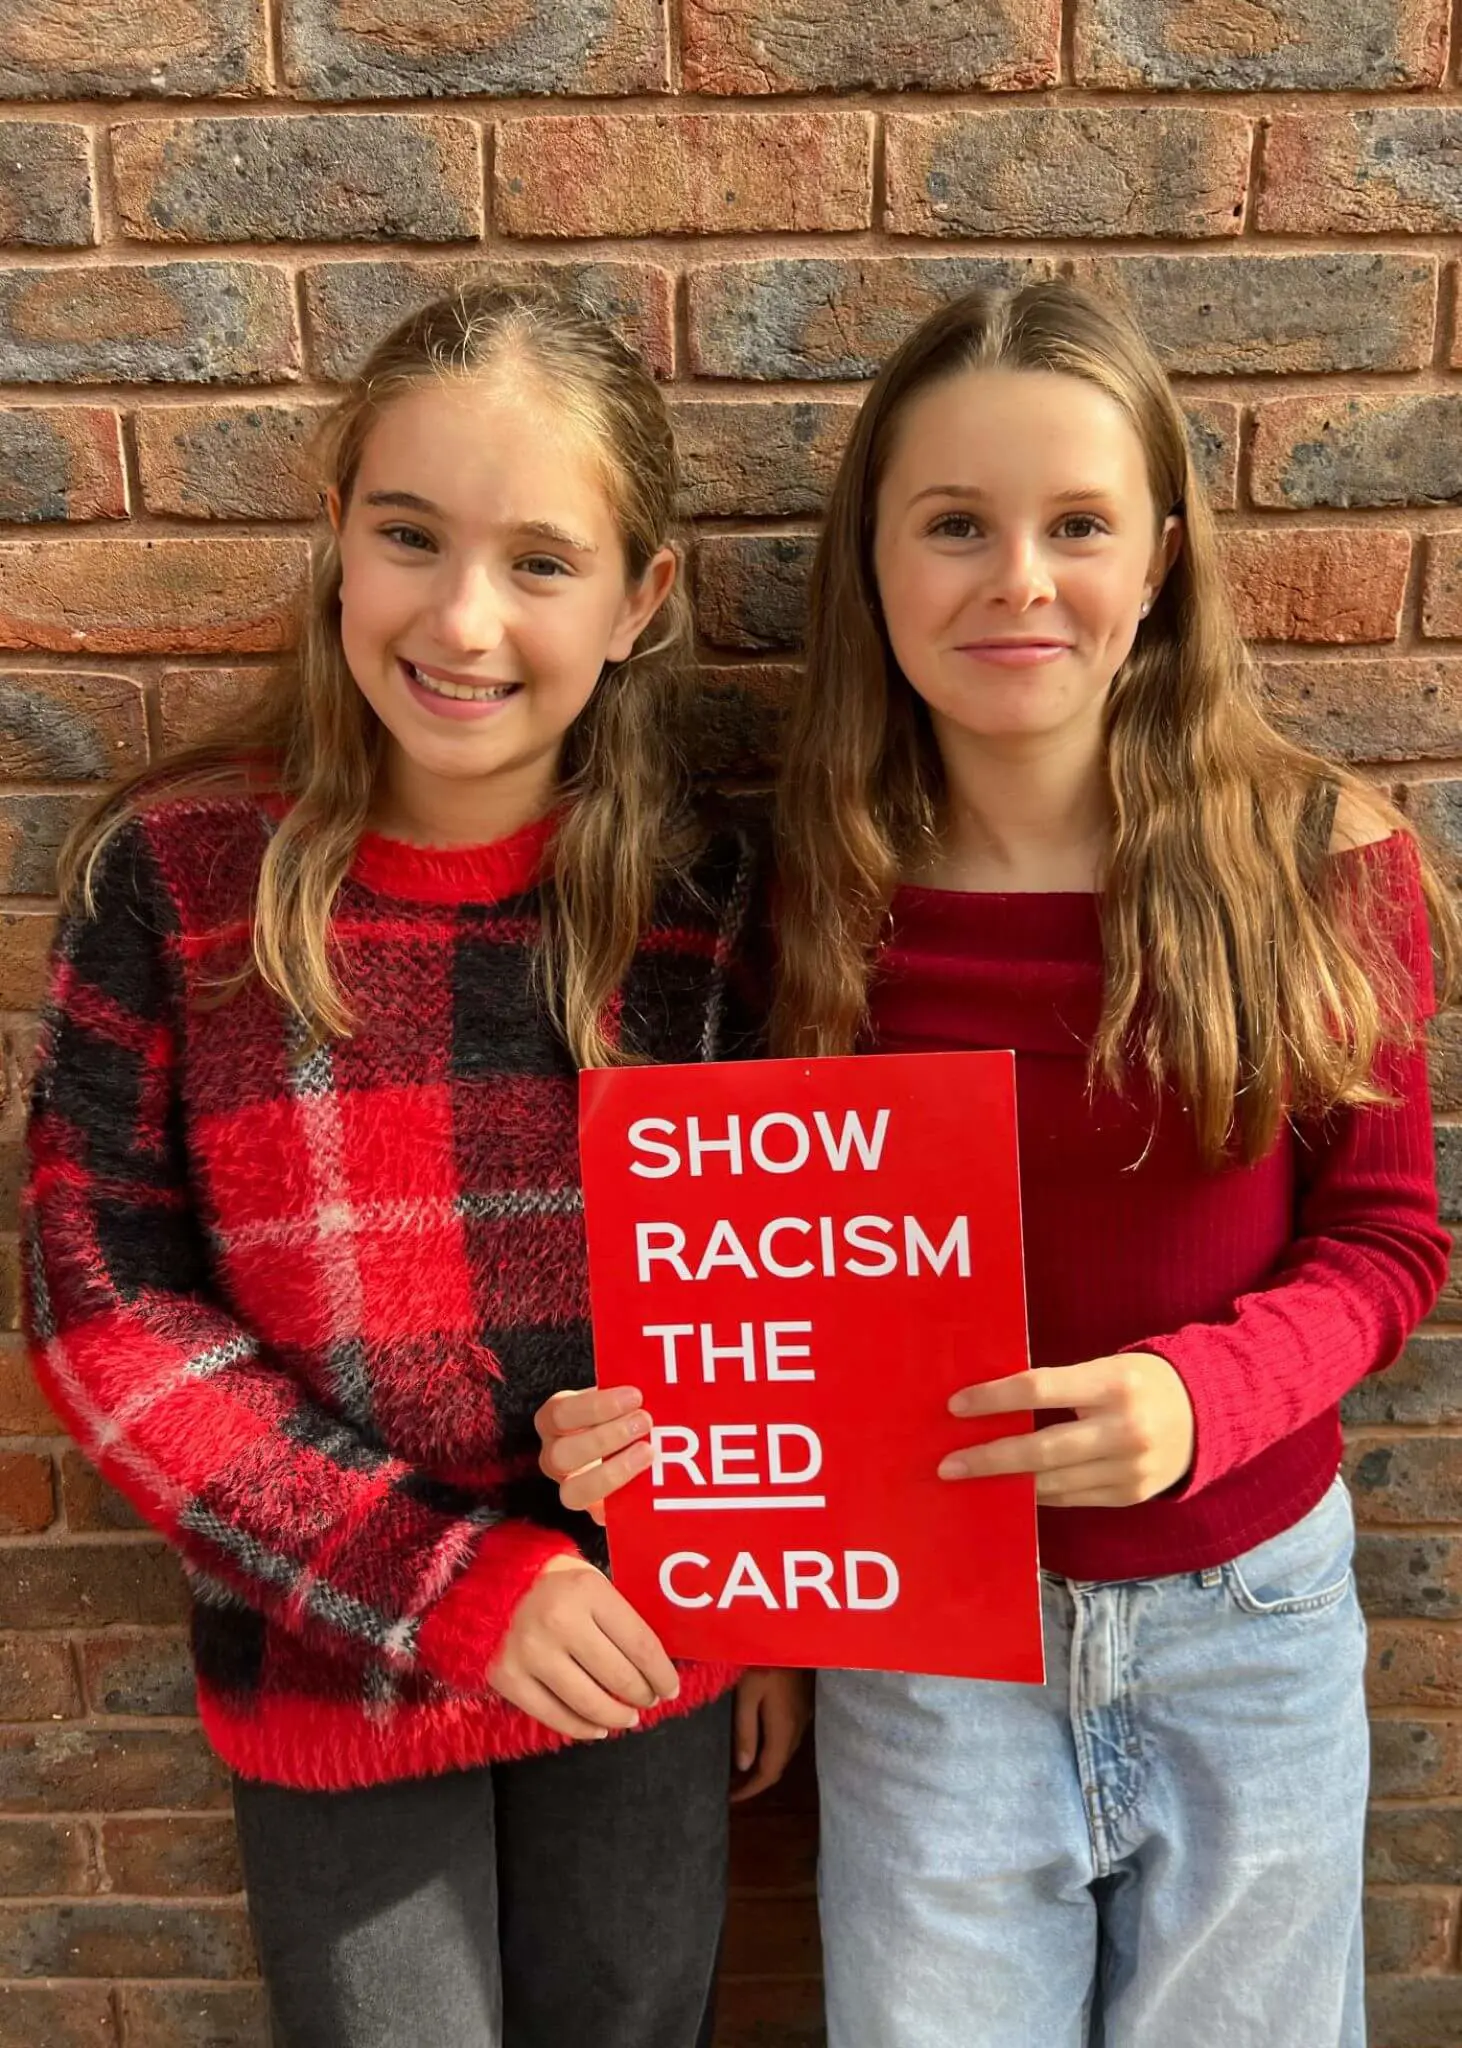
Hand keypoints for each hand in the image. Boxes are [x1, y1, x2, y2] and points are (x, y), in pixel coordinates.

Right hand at [488, 1554, 679, 1741]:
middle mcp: (560, 1623)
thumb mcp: (589, 1580)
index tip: (670, 1687)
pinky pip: (554, 1716)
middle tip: (650, 1699)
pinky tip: (597, 1728)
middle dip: (643, 1695)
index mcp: (587, 1592)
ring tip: (628, 1717)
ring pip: (589, 1703)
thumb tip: (654, 1658)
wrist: (482, 1584)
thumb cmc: (549, 1581)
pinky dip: (582, 1728)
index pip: (640, 1644)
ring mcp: (531, 1654)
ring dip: (616, 1716)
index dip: (662, 1673)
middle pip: (619, 1677)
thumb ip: (618, 1613)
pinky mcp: (508, 1678)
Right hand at [535, 1385, 653, 1526]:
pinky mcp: (593, 1511)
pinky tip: (646, 1493)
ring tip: (648, 1452)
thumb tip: (657, 1385)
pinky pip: (599, 1517)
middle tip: (645, 1422)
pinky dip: (621, 1505)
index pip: (561, 1413)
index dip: (596, 1406)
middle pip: (561, 1454)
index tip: (635, 1396)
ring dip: (612, 1472)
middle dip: (605, 1438)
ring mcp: (570, 1487)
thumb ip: (628, 1395)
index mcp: (555, 1420)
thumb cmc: (625, 1411)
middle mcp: (554, 1456)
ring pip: (573, 1491)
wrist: (629, 1442)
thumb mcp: (619, 1398)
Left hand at [730, 1668, 812, 1803]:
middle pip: (778, 1764)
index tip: (730, 1799)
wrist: (796, 1632)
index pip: (769, 1772)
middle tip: (733, 1785)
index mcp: (783, 1729)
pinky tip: (759, 1738)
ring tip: (742, 1767)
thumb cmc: (765, 1660)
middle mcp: (798, 1727)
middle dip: (756, 1779)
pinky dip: (772, 1746)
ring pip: (784, 1750)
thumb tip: (743, 1767)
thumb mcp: (748, 1695)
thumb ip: (746, 1731)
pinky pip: (788, 1735)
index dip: (751, 1790)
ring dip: (765, 1763)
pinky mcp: (804, 1702)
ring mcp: (804, 1714)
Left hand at [938, 1353, 1195, 1506]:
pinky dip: (1038, 1494)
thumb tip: (993, 1405)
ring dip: (1007, 1482)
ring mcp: (1130, 1468)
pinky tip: (1011, 1489)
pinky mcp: (1131, 1495)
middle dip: (988, 1457)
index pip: (1038, 1388)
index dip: (993, 1399)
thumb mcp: (1105, 1369)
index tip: (956, 1406)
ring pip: (1052, 1481)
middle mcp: (1123, 1429)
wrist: (1208, 1412)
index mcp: (1112, 1383)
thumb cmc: (1139, 1383)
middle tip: (949, 1464)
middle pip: (1040, 1448)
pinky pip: (1071, 1498)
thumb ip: (1058, 1385)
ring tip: (971, 1478)